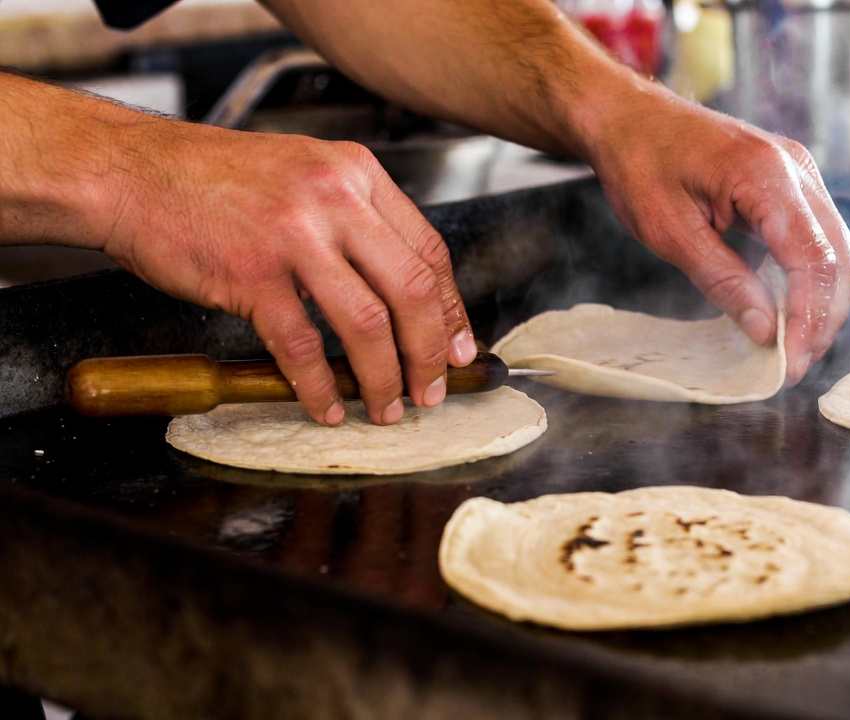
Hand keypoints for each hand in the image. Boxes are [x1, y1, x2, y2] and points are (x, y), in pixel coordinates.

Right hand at [96, 119, 475, 424]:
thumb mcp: (304, 174)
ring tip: (386, 407)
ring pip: (367, 323)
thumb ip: (355, 218)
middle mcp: (335, 200)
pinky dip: (320, 387)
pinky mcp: (252, 274)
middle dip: (430, 352)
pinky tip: (327, 407)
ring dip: (383, 377)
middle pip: (410, 290)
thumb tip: (401, 287)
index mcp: (357, 174)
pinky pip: (302, 346)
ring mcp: (295, 236)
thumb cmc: (214, 180)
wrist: (132, 171)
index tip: (458, 347)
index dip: (450, 309)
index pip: (428, 251)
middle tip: (431, 390)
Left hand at [581, 86, 849, 384]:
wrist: (628, 115)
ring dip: (821, 303)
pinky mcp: (792, 182)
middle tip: (793, 366)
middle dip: (823, 319)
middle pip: (839, 258)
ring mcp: (800, 173)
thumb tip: (765, 331)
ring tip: (792, 347)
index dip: (809, 319)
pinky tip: (785, 311)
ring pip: (837, 250)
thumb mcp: (670, 231)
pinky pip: (818, 238)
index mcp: (767, 175)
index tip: (791, 365)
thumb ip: (723, 280)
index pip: (813, 259)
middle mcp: (797, 169)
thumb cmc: (640, 163)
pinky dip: (809, 280)